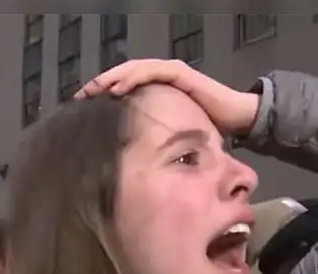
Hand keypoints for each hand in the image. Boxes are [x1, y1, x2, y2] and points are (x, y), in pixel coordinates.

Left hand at [75, 59, 260, 136]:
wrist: (237, 119)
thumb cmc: (208, 129)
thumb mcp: (174, 135)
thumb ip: (156, 139)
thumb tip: (132, 160)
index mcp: (157, 91)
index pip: (124, 87)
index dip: (103, 94)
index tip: (84, 107)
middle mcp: (161, 78)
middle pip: (123, 76)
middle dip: (100, 84)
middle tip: (80, 96)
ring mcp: (170, 73)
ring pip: (133, 69)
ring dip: (112, 78)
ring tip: (94, 90)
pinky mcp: (180, 73)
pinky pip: (151, 72)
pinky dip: (132, 77)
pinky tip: (118, 89)